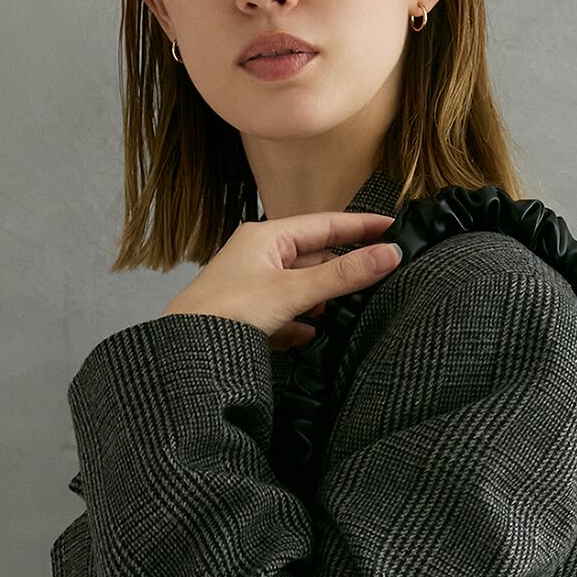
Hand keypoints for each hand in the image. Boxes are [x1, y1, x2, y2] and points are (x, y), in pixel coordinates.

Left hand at [162, 210, 402, 352]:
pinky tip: (311, 336)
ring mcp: (254, 288)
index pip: (324, 224)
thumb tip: (389, 255)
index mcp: (266, 237)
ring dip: (323, 301)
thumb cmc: (227, 313)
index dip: (360, 226)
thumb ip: (342, 276)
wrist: (185, 352)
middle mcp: (260, 257)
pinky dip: (302, 324)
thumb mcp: (293, 291)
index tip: (392, 227)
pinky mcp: (250, 318)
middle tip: (379, 278)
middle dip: (342, 271)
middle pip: (315, 257)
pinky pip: (287, 316)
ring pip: (302, 289)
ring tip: (347, 312)